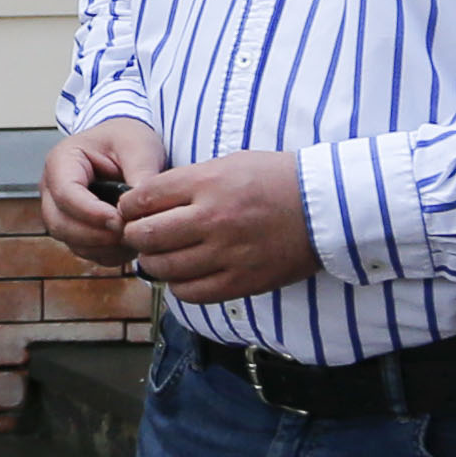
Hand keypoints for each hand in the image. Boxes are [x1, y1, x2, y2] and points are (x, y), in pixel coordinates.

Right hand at [40, 118, 170, 267]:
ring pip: (70, 241)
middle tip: (128, 235)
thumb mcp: (139, 145)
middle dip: (94, 235)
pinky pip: (84, 250)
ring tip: (133, 239)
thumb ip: (141, 173)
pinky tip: (128, 245)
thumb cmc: (127, 139)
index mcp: (62, 161)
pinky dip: (106, 253)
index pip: (65, 193)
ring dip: (102, 247)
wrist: (126, 146)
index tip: (119, 221)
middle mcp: (52, 189)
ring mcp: (60, 211)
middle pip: (59, 223)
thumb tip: (143, 209)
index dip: (90, 212)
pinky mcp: (74, 229)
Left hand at [115, 151, 317, 302]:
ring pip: (164, 268)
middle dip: (134, 236)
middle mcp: (212, 219)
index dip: (128, 208)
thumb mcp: (230, 163)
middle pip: (146, 236)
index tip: (130, 212)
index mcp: (207, 183)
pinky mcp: (241, 281)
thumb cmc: (278, 180)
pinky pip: (192, 293)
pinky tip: (184, 276)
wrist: (327, 208)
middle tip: (139, 237)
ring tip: (159, 257)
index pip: (143, 199)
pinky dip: (179, 286)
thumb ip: (189, 182)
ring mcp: (227, 254)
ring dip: (153, 264)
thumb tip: (148, 200)